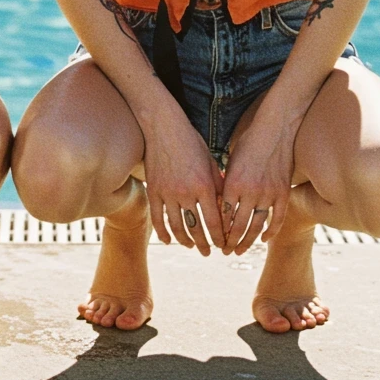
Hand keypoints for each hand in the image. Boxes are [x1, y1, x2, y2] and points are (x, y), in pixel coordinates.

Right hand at [142, 112, 225, 253]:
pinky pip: (157, 218)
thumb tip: (226, 208)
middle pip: (196, 228)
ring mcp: (167, 193)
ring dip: (185, 241)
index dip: (220, 237)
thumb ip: (219, 186)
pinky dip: (163, 232)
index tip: (223, 245)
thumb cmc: (191, 142)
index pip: (214, 221)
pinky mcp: (153, 191)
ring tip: (191, 246)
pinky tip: (168, 240)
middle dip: (204, 244)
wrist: (163, 127)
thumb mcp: (210, 162)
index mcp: (204, 186)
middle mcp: (186, 193)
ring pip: (176, 227)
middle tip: (209, 252)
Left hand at [220, 112, 295, 253]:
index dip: (218, 231)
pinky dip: (270, 231)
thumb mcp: (231, 161)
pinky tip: (264, 239)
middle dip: (230, 242)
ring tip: (240, 251)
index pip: (223, 215)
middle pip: (238, 226)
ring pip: (257, 226)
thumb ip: (225, 183)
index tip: (213, 239)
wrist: (275, 130)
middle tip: (224, 251)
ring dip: (247, 242)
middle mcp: (250, 191)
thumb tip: (218, 204)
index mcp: (233, 183)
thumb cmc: (249, 142)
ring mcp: (268, 193)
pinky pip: (277, 218)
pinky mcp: (283, 193)